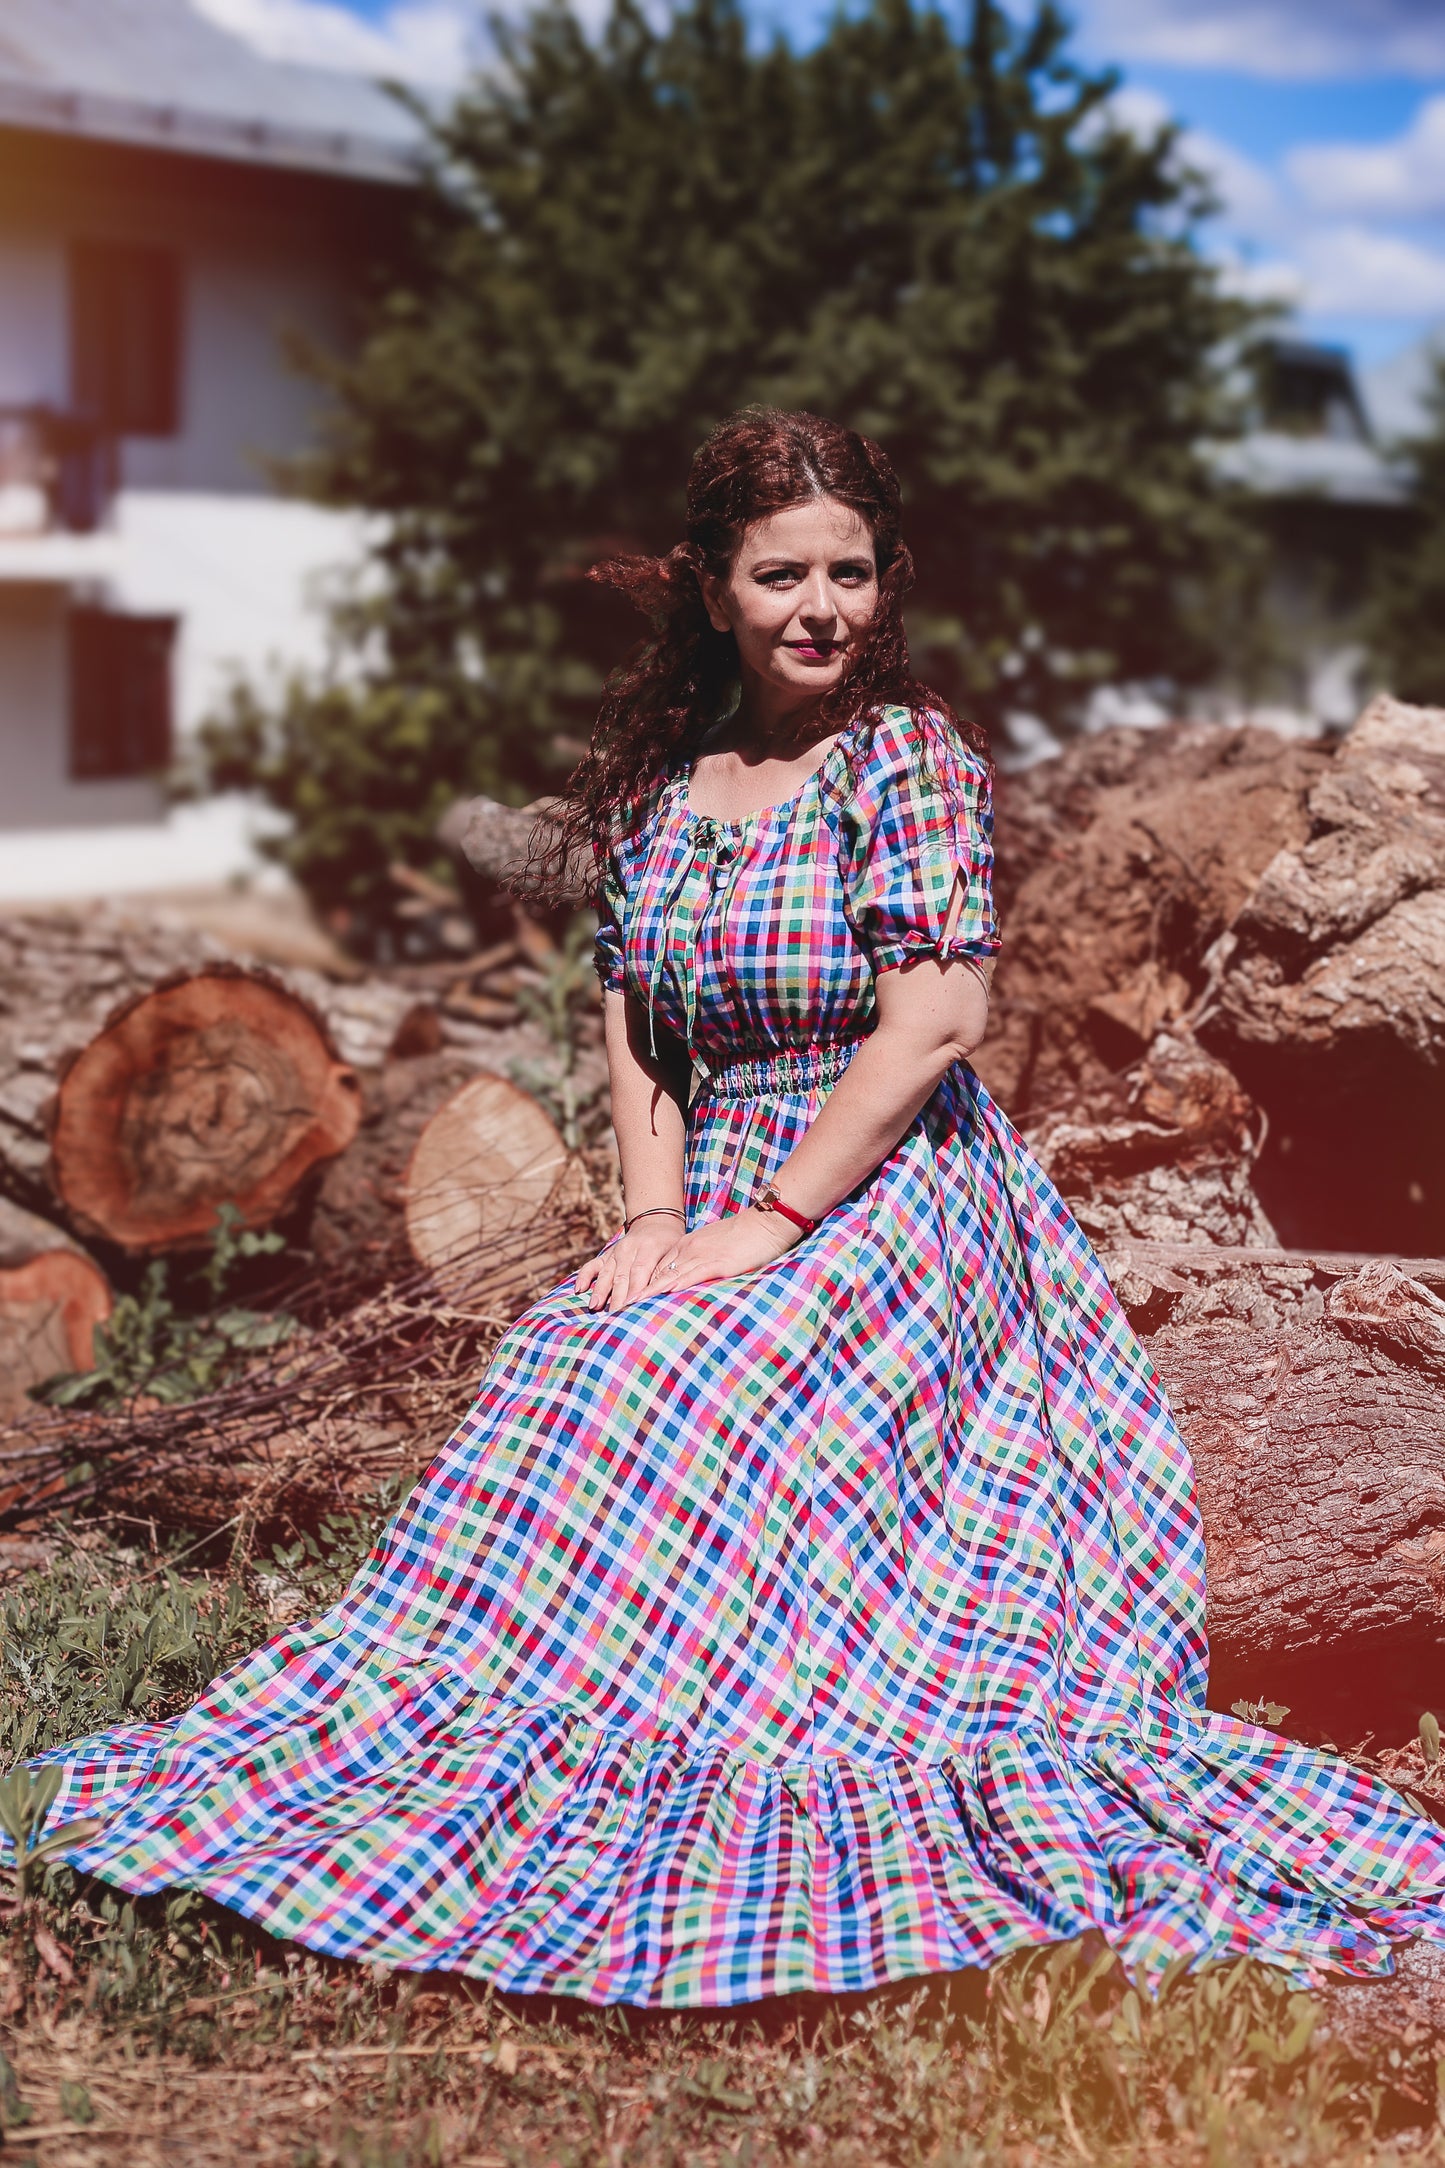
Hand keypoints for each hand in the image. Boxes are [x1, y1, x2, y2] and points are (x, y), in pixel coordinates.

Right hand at [576, 1216, 684, 1313]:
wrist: (655, 1221)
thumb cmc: (669, 1243)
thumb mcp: (673, 1254)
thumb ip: (665, 1273)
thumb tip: (661, 1297)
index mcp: (648, 1248)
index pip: (640, 1273)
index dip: (634, 1291)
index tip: (631, 1308)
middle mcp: (629, 1249)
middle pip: (621, 1277)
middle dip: (617, 1298)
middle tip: (614, 1317)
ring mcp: (615, 1252)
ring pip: (607, 1274)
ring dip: (600, 1291)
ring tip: (594, 1307)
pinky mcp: (607, 1255)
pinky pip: (593, 1265)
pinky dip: (584, 1276)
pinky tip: (579, 1289)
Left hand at [637, 1205, 799, 1302]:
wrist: (766, 1222)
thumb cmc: (746, 1237)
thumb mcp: (717, 1248)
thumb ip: (703, 1262)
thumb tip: (695, 1277)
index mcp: (688, 1246)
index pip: (657, 1269)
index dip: (640, 1285)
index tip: (624, 1300)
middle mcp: (689, 1250)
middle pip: (656, 1274)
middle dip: (636, 1292)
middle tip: (617, 1308)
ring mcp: (702, 1256)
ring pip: (668, 1276)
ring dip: (648, 1293)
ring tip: (629, 1308)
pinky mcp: (718, 1263)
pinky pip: (692, 1275)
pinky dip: (676, 1286)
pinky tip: (663, 1295)